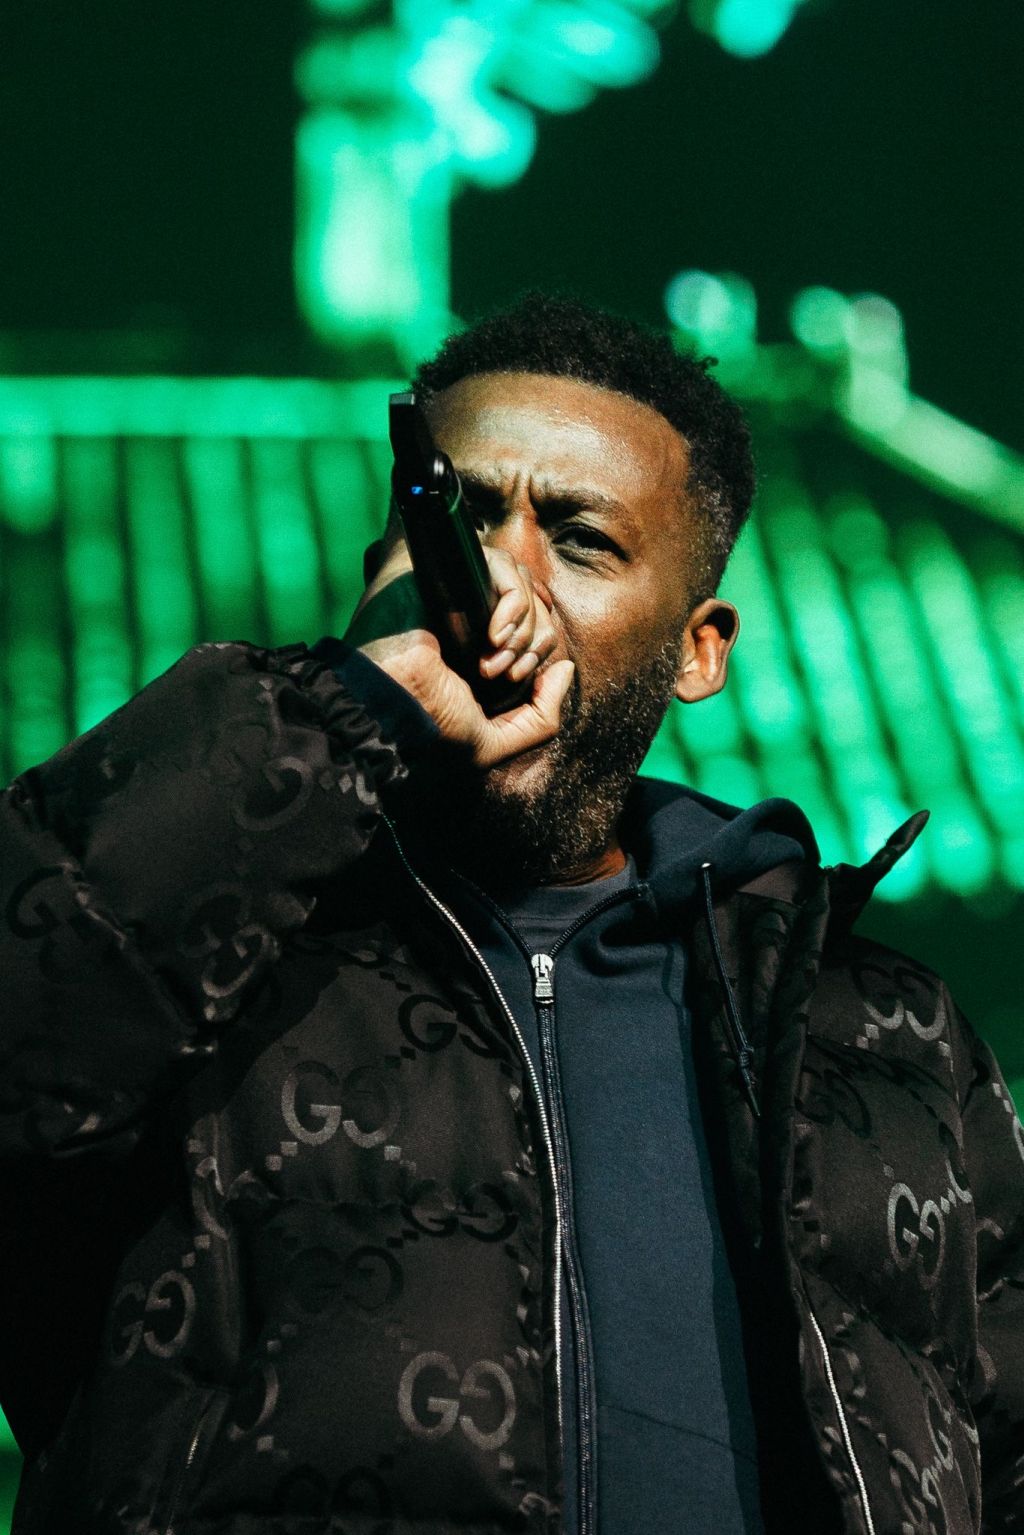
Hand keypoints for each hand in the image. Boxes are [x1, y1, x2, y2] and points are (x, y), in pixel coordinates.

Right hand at [346, 542, 573, 768]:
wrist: (387, 705)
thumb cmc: (429, 726)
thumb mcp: (492, 743)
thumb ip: (540, 718)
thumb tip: (566, 669)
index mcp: (484, 648)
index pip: (538, 629)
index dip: (541, 652)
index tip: (515, 679)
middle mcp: (475, 616)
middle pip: (539, 606)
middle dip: (533, 646)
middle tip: (501, 673)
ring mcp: (460, 590)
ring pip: (524, 584)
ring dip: (522, 629)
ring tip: (491, 658)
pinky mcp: (448, 571)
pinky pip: (502, 565)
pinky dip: (513, 602)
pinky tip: (493, 634)